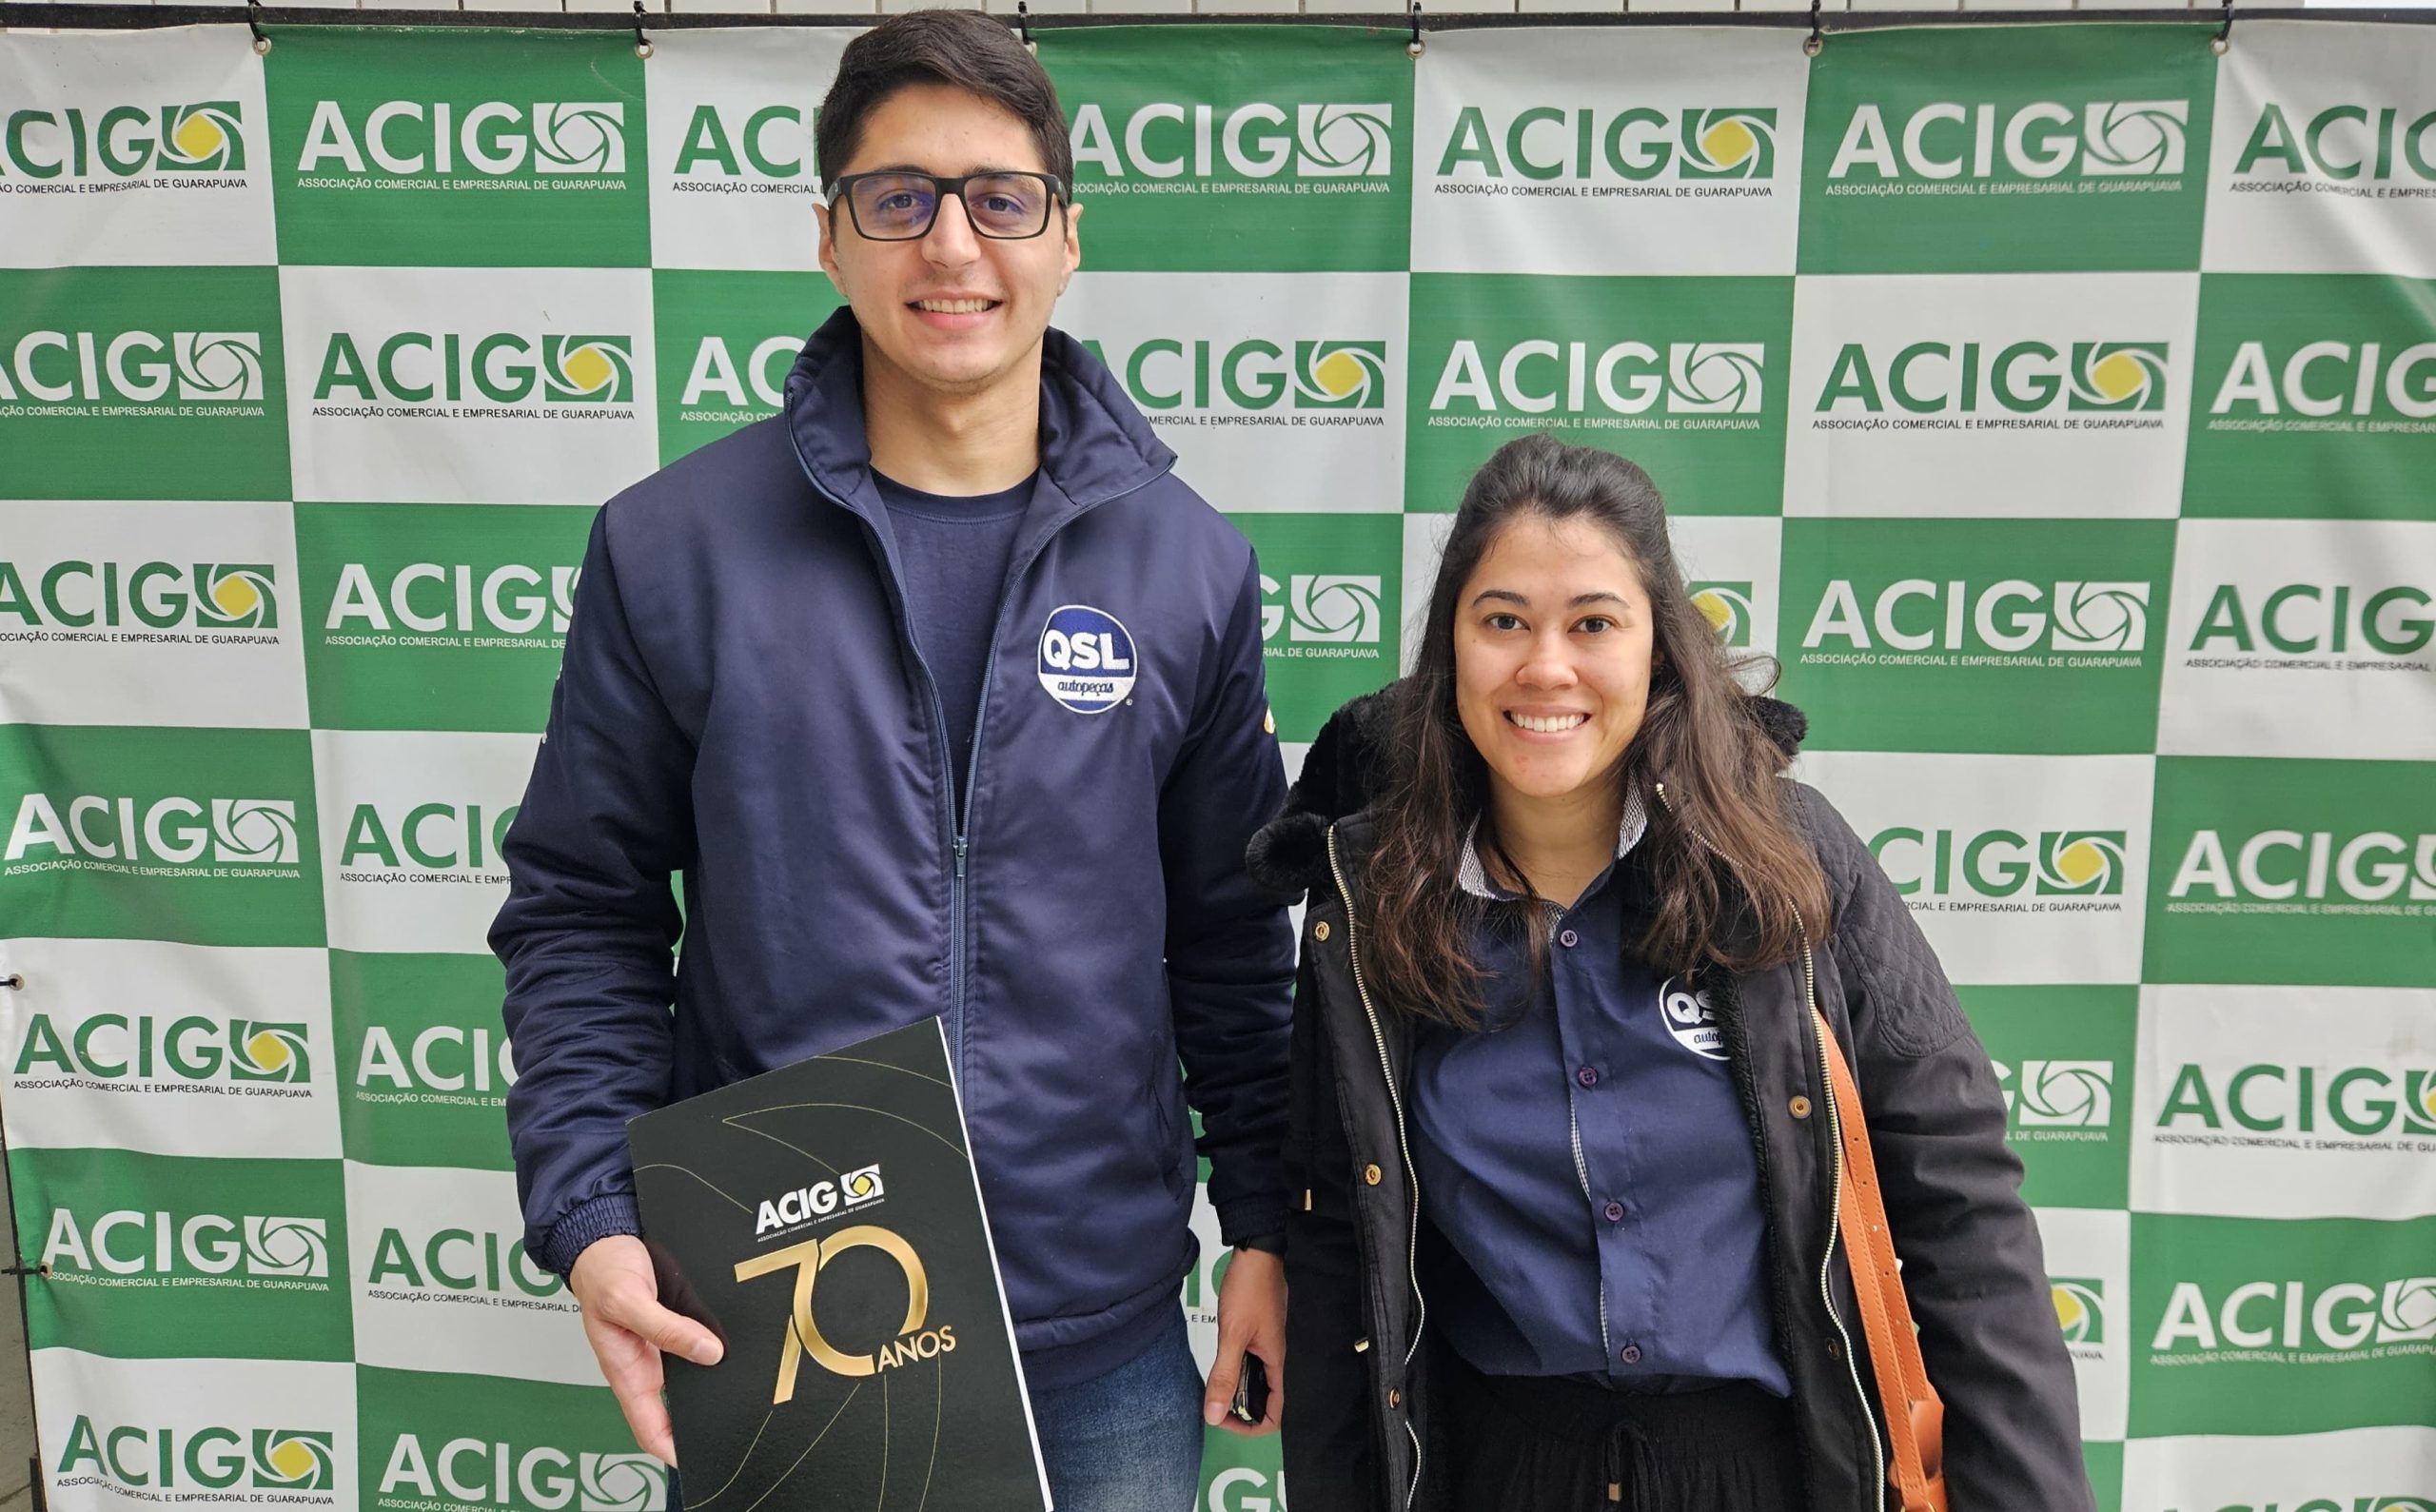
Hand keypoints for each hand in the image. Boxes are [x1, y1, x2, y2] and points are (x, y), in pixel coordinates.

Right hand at [567, 1234, 725, 1465]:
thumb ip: (666, 1329)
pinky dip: (713, 1352)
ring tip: (742, 1392)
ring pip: (689, 1378)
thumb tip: (708, 1353)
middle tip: (736, 1425)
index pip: (649, 1428)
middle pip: (673, 1410)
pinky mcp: (671, 1326)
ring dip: (710, 1384)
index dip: (672, 1450)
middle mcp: (644, 1365)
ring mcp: (658, 1347)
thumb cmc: (602, 1272)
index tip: (700, 1460)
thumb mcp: (630, 1301)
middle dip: (700, 1421)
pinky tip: (733, 1351)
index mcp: (626, 1371)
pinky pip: (695, 1346)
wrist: (603, 1239)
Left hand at [1202, 1246, 1285, 1436]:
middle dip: (1239, 1410)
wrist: (1255, 1252)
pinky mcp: (1256, 1333)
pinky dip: (1232, 1369)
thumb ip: (1223, 1375)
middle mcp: (1273, 1358)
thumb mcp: (1232, 1335)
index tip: (1225, 1419)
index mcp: (1274, 1362)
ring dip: (1234, 1389)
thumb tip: (1214, 1415)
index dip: (1251, 1426)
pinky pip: (1247, 1363)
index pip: (1274, 1413)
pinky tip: (1216, 1361)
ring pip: (1253, 1382)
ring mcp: (1265, 1345)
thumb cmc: (1250, 1289)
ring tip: (1213, 1384)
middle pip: (1262, 1401)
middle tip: (1213, 1403)